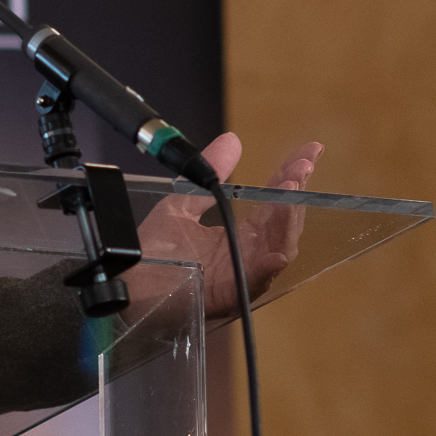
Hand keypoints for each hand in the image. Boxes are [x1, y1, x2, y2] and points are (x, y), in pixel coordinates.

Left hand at [132, 133, 323, 317]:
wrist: (125, 282)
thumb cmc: (152, 252)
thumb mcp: (181, 203)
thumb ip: (210, 175)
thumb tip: (232, 140)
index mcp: (238, 235)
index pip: (274, 202)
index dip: (292, 176)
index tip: (311, 151)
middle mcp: (246, 254)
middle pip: (284, 223)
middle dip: (295, 193)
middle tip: (302, 166)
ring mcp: (239, 275)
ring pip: (278, 250)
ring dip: (287, 221)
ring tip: (290, 190)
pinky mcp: (226, 296)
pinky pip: (253, 284)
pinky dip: (266, 269)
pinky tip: (276, 254)